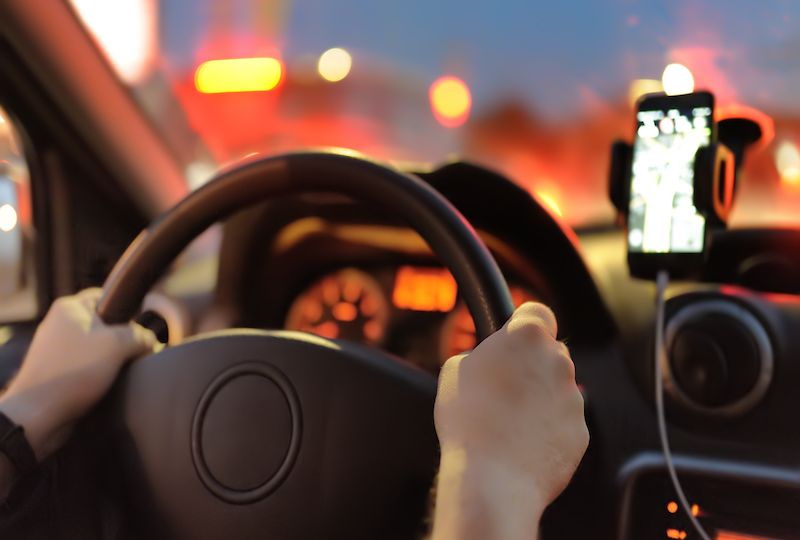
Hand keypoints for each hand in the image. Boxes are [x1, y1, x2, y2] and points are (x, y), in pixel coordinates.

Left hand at [0, 288, 156, 459]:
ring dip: (113, 361)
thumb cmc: (75, 372)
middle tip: (135, 354)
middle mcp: (60, 325)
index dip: (129, 312)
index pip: (108, 297)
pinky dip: (99, 375)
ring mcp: (57, 350)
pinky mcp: (57, 372)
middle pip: (106, 325)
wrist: (38, 415)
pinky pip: (88, 367)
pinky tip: (107, 386)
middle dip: (123, 341)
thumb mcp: (117, 345)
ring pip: (98, 349)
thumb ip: (140, 336)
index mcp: (69, 308)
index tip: (140, 331)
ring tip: (121, 373)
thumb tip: (152, 342)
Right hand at [431, 302, 588, 539]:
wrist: (491, 478)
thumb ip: (481, 355)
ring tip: (507, 423)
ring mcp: (574, 398)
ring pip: (557, 389)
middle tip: (502, 387)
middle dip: (531, 365)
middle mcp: (558, 362)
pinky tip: (521, 443)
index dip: (523, 324)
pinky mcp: (581, 432)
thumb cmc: (468, 421)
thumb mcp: (455, 370)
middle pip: (549, 353)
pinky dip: (548, 429)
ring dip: (539, 399)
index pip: (537, 312)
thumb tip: (490, 360)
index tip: (513, 338)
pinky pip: (563, 422)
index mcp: (528, 337)